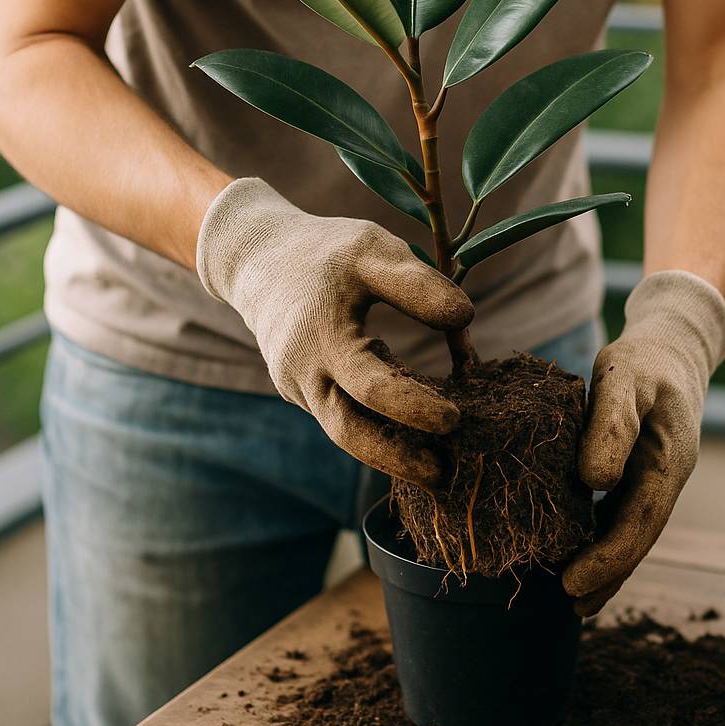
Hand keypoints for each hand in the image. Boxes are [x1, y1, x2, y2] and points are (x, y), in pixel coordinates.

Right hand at [196, 177, 472, 483]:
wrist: (258, 259)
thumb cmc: (325, 252)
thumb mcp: (372, 250)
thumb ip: (416, 284)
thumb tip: (467, 318)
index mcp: (322, 338)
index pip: (372, 388)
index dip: (414, 407)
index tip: (456, 419)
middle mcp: (305, 373)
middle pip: (349, 432)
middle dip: (396, 458)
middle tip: (444, 475)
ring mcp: (300, 388)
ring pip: (344, 433)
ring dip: (388, 454)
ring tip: (438, 469)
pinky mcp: (304, 393)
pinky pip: (342, 416)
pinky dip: (376, 431)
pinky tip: (415, 441)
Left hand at [563, 271, 724, 614]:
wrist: (672, 343)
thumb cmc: (643, 358)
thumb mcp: (624, 378)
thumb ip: (611, 425)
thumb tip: (594, 480)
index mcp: (668, 462)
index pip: (639, 523)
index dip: (609, 559)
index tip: (573, 585)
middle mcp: (666, 478)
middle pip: (638, 537)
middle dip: (608, 575)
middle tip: (570, 604)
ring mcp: (655, 478)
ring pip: (631, 531)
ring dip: (607, 566)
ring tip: (573, 599)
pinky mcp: (640, 473)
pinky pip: (623, 514)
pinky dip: (602, 538)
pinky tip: (576, 554)